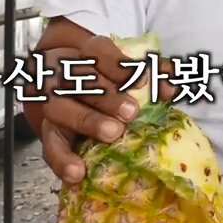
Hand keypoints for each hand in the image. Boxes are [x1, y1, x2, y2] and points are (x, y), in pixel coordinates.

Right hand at [24, 31, 175, 184]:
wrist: (73, 95)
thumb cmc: (110, 83)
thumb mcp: (130, 75)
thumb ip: (154, 77)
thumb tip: (173, 87)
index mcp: (86, 55)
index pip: (97, 50)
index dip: (118, 64)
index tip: (142, 80)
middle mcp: (64, 76)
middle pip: (80, 79)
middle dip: (106, 96)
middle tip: (130, 112)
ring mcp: (53, 104)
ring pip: (61, 108)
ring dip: (87, 121)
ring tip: (113, 134)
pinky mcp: (49, 133)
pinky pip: (50, 146)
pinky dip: (62, 160)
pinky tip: (77, 173)